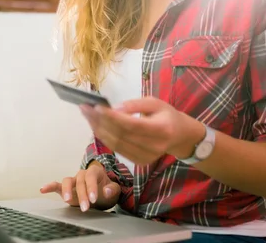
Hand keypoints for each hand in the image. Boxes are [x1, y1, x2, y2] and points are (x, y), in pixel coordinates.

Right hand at [40, 161, 119, 211]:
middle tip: (85, 208)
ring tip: (67, 200)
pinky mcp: (65, 188)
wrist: (101, 194)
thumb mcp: (114, 190)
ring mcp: (73, 180)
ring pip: (67, 181)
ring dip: (67, 190)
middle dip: (82, 195)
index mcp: (94, 171)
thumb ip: (112, 190)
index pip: (91, 177)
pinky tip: (43, 189)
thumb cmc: (107, 190)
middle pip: (80, 182)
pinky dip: (50, 186)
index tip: (93, 198)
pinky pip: (56, 185)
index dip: (91, 187)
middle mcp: (82, 174)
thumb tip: (106, 190)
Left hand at [79, 97, 205, 164]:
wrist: (180, 136)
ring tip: (87, 115)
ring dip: (98, 129)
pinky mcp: (139, 162)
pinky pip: (117, 149)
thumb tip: (112, 109)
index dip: (112, 117)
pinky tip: (96, 126)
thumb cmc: (166, 115)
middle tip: (85, 108)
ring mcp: (146, 157)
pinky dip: (104, 137)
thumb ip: (134, 105)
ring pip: (116, 144)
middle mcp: (154, 147)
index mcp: (161, 130)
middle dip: (100, 121)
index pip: (131, 124)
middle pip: (121, 135)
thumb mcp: (155, 103)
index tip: (96, 106)